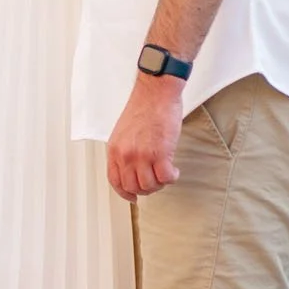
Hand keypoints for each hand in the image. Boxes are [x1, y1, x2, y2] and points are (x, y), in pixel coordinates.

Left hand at [106, 73, 184, 200]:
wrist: (156, 92)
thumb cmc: (144, 107)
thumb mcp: (123, 132)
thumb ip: (125, 151)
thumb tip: (132, 169)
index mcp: (115, 149)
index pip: (115, 181)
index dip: (125, 193)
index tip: (133, 196)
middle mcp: (126, 154)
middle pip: (133, 187)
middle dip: (146, 189)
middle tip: (156, 181)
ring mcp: (142, 155)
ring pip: (150, 185)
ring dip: (160, 183)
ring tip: (166, 173)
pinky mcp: (160, 152)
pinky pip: (166, 178)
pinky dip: (172, 177)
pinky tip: (174, 170)